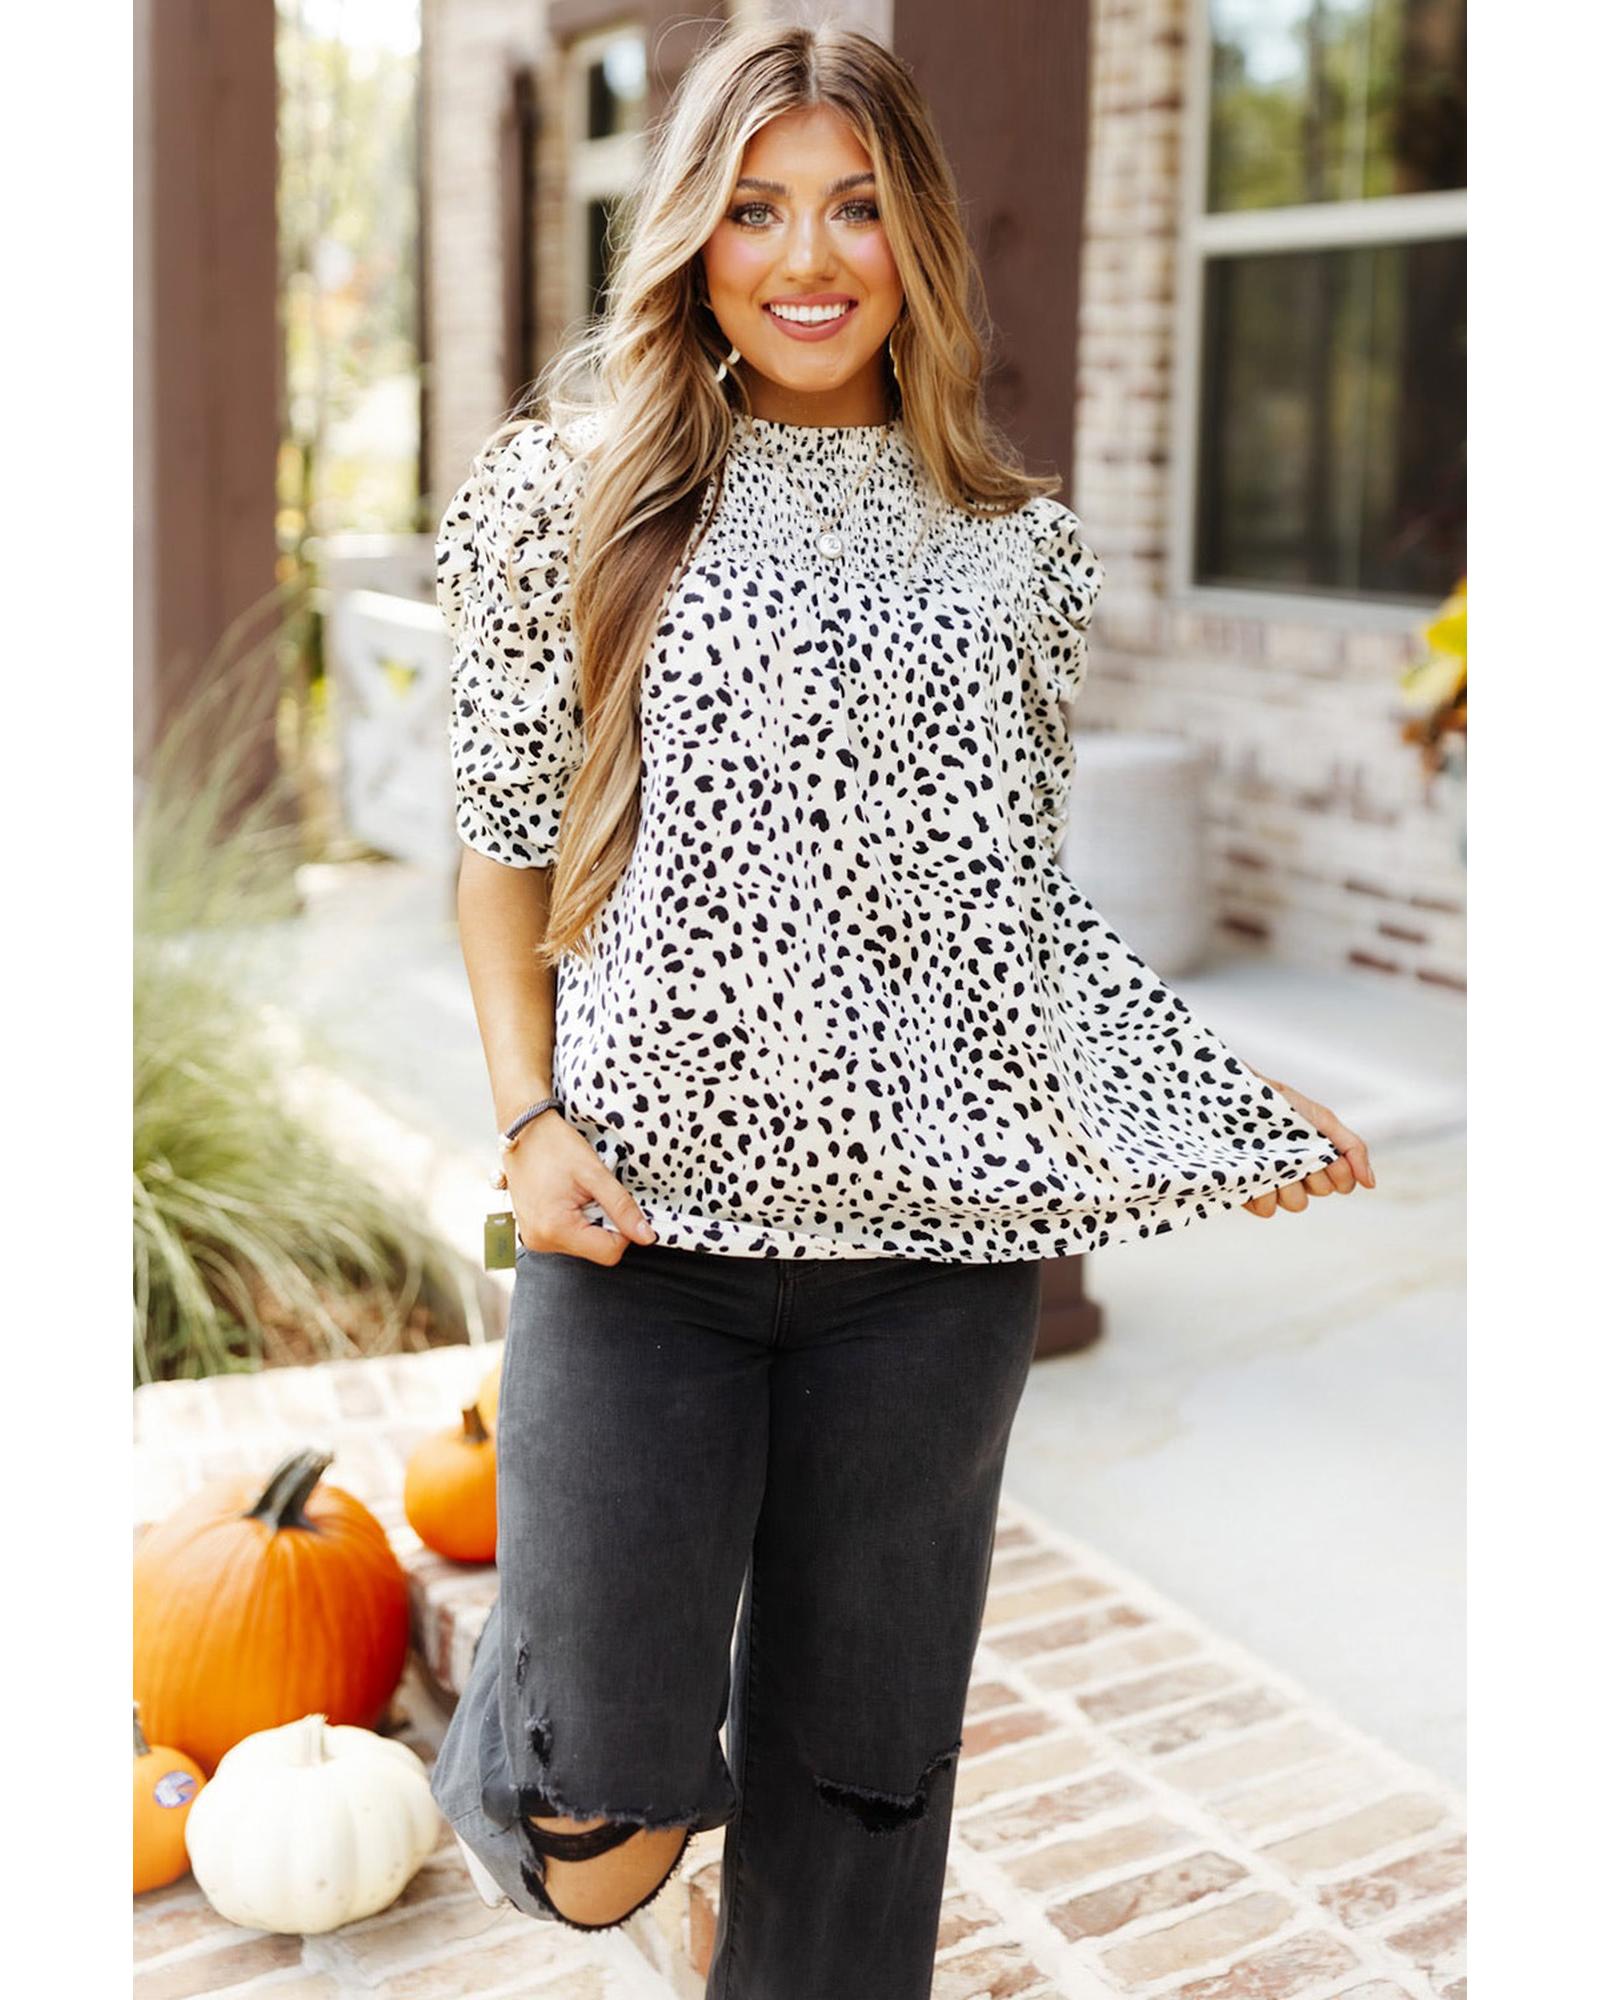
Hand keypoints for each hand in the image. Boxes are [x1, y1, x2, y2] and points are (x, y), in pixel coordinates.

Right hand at [502, 1114, 657, 1264]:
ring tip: (575, 1192)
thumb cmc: (554, 1144)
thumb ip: (622, 1207)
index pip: (610, 1252)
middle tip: (590, 1192)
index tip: (614, 1201)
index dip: (622, 1229)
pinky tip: (566, 1197)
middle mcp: (541, 1241)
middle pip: (596, 1249)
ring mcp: (534, 1238)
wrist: (523, 1129)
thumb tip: (646, 1236)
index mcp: (556, 1230)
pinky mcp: (533, 1232)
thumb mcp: (595, 1173)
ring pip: (584, 1243)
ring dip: (589, 1219)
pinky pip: (568, 1235)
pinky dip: (575, 1218)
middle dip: (604, 1221)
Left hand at [1240, 1072, 1375, 1218]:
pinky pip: (1267, 1210)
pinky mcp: (1248, 1191)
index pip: (1341, 1184)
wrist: (1235, 1097)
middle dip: (1312, 1172)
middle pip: (1319, 1193)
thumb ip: (1353, 1148)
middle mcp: (1298, 1173)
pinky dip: (1264, 1195)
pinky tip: (1257, 1174)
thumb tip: (1371, 1184)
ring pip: (1296, 1204)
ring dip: (1289, 1186)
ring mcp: (1273, 1183)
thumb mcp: (1323, 1119)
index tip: (1329, 1155)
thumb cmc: (1280, 1104)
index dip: (1339, 1174)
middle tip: (1296, 1151)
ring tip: (1274, 1162)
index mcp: (1318, 1158)